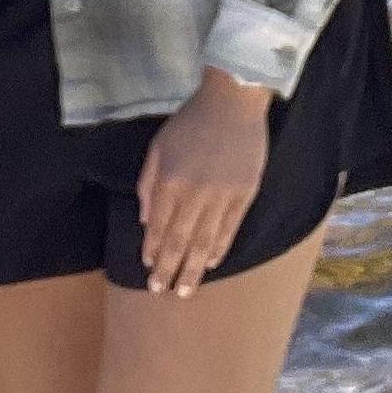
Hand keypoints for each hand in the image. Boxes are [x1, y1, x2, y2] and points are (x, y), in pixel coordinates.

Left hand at [136, 69, 271, 295]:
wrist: (232, 100)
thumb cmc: (191, 121)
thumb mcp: (159, 146)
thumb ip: (148, 184)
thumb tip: (147, 221)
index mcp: (169, 180)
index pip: (158, 227)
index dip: (152, 250)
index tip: (148, 267)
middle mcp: (194, 193)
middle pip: (179, 242)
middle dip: (167, 270)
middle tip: (160, 291)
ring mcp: (222, 195)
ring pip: (204, 242)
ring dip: (193, 270)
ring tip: (185, 291)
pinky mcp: (244, 193)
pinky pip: (229, 229)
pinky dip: (219, 249)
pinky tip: (212, 264)